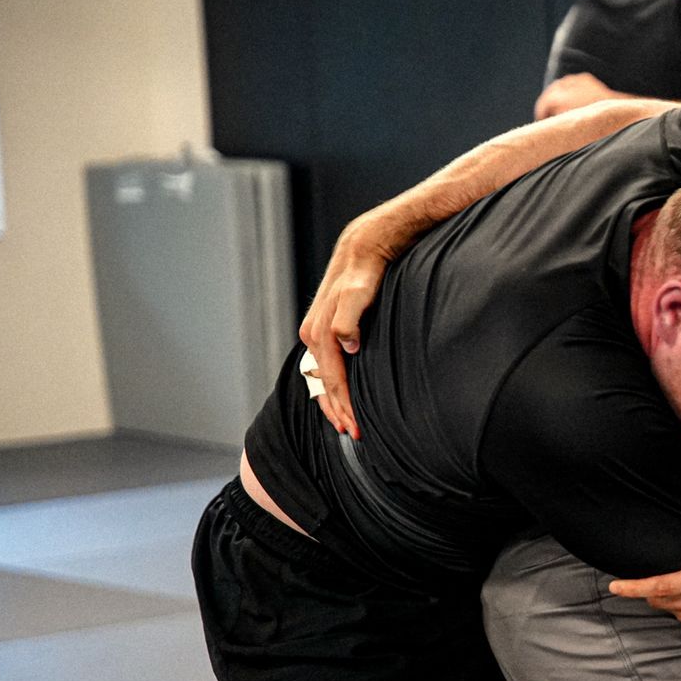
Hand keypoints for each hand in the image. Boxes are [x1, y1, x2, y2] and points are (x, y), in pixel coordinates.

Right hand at [297, 230, 391, 438]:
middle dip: (338, 412)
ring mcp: (318, 334)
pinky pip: (327, 366)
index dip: (344, 406)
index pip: (331, 380)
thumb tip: (346, 344)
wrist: (364, 245)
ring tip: (349, 424)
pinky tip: (343, 396)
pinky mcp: (327, 330)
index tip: (357, 428)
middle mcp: (313, 335)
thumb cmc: (366, 270)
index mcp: (319, 332)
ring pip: (323, 378)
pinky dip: (333, 385)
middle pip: (324, 385)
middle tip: (357, 435)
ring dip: (334, 402)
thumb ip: (350, 317)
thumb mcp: (359, 291)